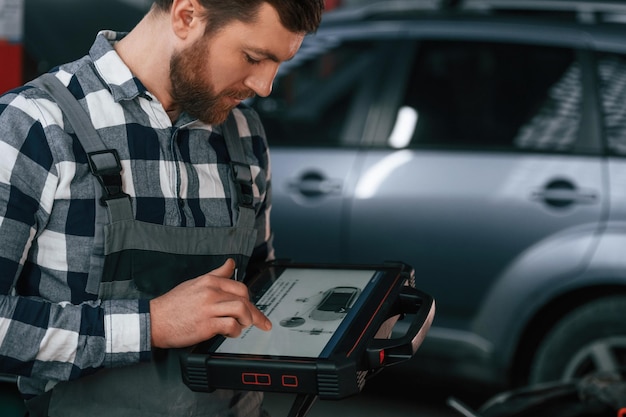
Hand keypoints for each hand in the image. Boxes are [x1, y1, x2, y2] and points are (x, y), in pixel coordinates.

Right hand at [149, 259, 271, 347]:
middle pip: (244, 298)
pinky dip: (235, 331)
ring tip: (242, 326)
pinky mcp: (206, 325)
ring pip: (241, 310)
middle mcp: (211, 292)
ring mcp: (209, 309)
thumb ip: (216, 274)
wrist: (154, 320)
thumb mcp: (195, 282)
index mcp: (209, 281)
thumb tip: (230, 263)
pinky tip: (230, 333)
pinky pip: (231, 326)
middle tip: (259, 322)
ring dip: (247, 320)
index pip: (240, 287)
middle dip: (255, 312)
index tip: (255, 309)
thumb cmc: (173, 305)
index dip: (250, 299)